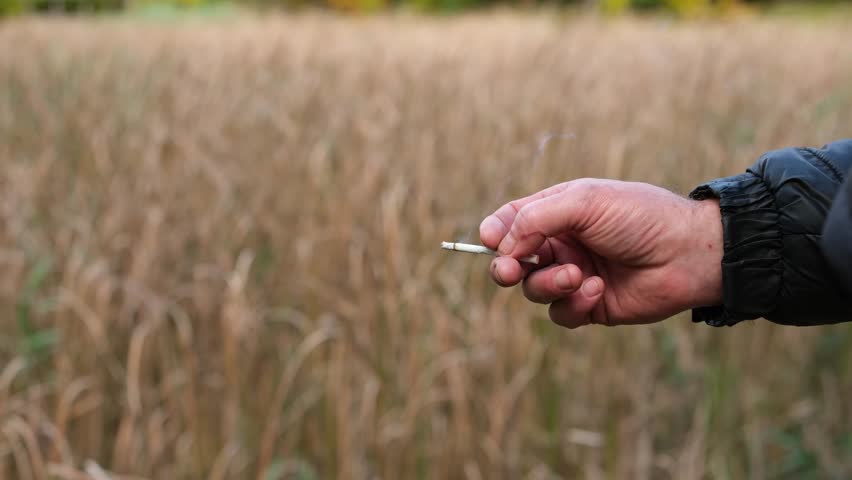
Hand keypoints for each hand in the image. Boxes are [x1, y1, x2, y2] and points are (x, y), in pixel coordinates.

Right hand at [479, 179, 722, 327]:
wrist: (687, 253)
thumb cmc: (639, 217)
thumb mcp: (584, 202)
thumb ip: (535, 219)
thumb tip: (501, 246)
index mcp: (558, 212)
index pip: (511, 222)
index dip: (495, 232)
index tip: (489, 239)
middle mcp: (562, 244)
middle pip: (512, 260)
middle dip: (505, 266)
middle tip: (508, 271)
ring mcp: (573, 276)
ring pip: (533, 289)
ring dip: (548, 283)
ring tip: (576, 275)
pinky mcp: (589, 305)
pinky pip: (560, 313)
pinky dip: (573, 303)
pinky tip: (598, 289)